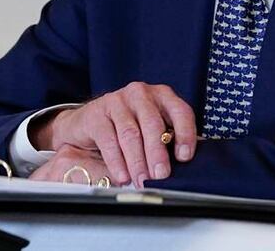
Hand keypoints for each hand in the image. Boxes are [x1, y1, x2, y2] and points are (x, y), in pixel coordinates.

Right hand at [30, 82, 196, 186]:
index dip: (185, 134)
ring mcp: (118, 101)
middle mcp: (141, 94)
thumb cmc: (127, 129)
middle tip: (161, 176)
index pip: (180, 111)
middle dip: (158, 153)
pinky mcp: (96, 113)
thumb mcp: (151, 133)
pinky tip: (122, 176)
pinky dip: (117, 162)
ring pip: (131, 134)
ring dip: (137, 161)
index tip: (185, 157)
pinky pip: (109, 140)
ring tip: (142, 181)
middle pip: (153, 124)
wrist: (89, 123)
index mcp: (162, 96)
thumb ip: (168, 144)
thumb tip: (184, 168)